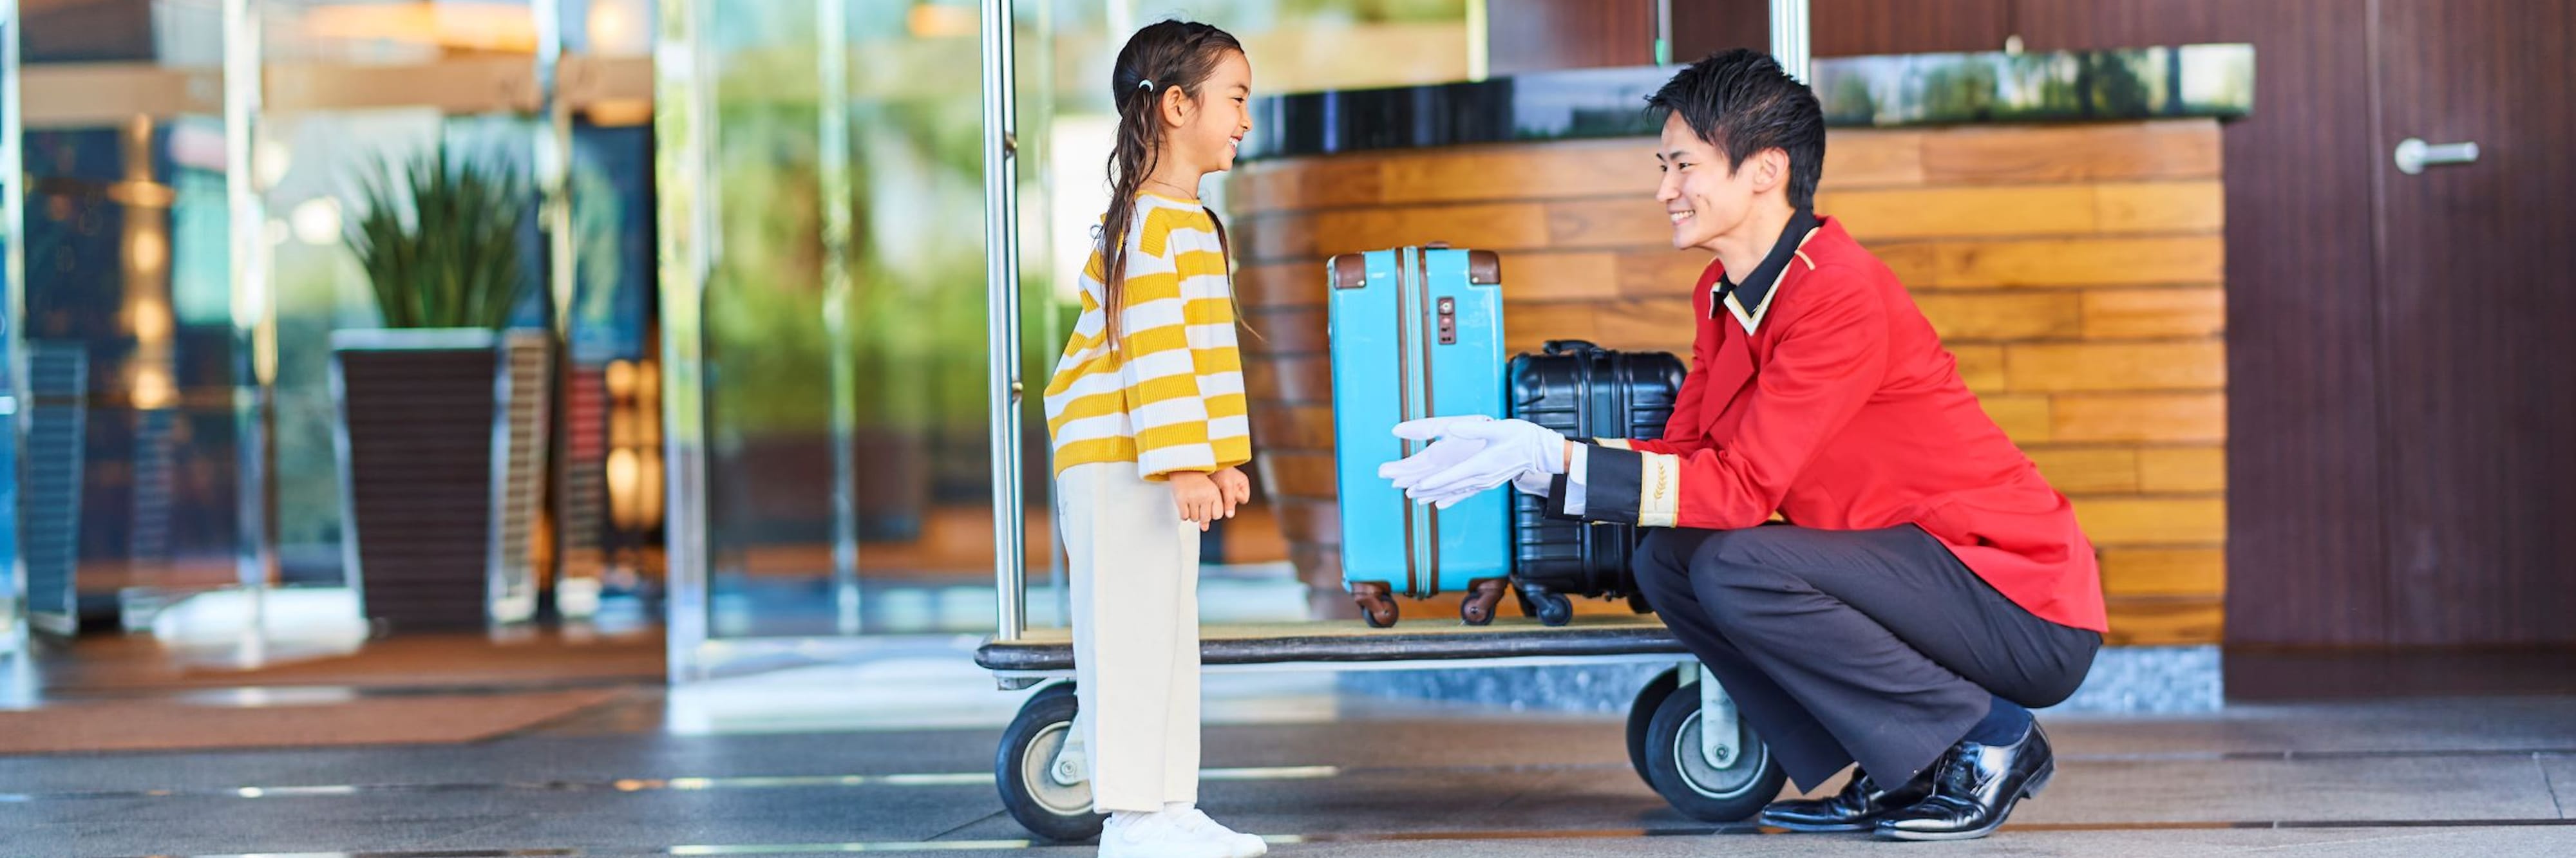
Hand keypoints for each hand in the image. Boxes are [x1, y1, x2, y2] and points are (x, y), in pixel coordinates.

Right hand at [1168, 471, 1224, 530]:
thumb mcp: (1209, 492)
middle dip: (1201, 516)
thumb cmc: (1199, 481)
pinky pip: (1184, 516)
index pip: (1217, 515)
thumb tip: (1205, 528)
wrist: (1184, 468)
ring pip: (1194, 519)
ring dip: (1192, 514)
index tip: (1208, 507)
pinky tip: (1184, 505)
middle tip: (1198, 506)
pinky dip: (1184, 513)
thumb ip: (1210, 510)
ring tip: (1191, 503)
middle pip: (1205, 519)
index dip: (1212, 514)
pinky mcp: (1181, 499)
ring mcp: (1192, 498)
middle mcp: (1204, 496)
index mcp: (1214, 493)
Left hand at [1211, 467, 1251, 515]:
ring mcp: (1226, 489)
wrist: (1205, 463)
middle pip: (1233, 502)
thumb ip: (1229, 501)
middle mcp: (1236, 487)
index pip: (1243, 499)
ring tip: (1214, 490)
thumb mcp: (1227, 485)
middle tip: (1219, 490)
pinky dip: (1213, 498)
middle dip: (1225, 499)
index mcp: (1243, 483)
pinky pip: (1217, 500)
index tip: (1227, 492)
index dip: (1235, 498)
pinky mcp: (1216, 491)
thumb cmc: (1219, 469)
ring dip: (1218, 499)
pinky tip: (1209, 493)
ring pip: (1224, 502)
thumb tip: (1230, 515)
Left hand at [1387, 416, 1569, 507]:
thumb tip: (1452, 428)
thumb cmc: (1521, 436)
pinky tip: (1439, 504)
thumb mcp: (1498, 429)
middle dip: (1428, 490)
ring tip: (1416, 499)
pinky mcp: (1488, 483)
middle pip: (1450, 487)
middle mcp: (1482, 478)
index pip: (1453, 475)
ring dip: (1435, 495)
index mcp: (1482, 464)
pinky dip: (1450, 498)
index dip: (1435, 480)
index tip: (1418, 484)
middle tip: (1406, 492)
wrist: (1541, 452)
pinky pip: (1465, 493)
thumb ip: (1473, 430)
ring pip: (1455, 491)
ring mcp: (1485, 483)